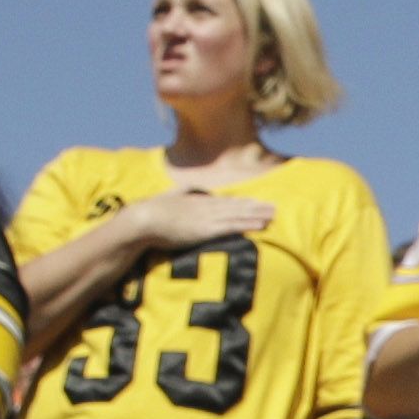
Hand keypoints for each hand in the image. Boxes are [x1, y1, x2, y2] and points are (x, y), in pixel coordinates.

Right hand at [122, 186, 278, 253]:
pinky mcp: (206, 229)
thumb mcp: (169, 197)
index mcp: (198, 200)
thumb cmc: (151, 212)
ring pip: (238, 215)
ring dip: (257, 216)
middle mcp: (206, 206)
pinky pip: (233, 227)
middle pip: (237, 206)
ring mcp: (208, 217)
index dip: (243, 202)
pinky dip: (248, 225)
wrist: (143, 219)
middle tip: (274, 208)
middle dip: (256, 207)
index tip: (257, 202)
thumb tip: (188, 189)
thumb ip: (181, 192)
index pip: (225, 201)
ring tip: (273, 216)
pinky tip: (261, 226)